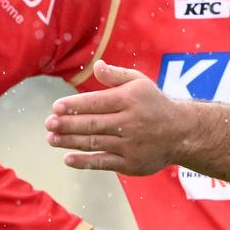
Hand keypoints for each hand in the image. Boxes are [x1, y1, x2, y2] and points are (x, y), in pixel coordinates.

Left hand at [46, 60, 177, 174]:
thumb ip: (116, 76)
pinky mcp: (130, 163)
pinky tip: (67, 158)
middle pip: (92, 124)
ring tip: (51, 138)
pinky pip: (103, 162)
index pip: (97, 102)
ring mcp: (130, 144)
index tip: (55, 107)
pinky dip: (84, 162)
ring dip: (70, 141)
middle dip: (67, 124)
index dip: (75, 105)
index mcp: (130, 100)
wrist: (181, 132)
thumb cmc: (154, 104)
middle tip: (48, 123)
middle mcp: (130, 122)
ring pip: (95, 143)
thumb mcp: (140, 83)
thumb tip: (96, 66)